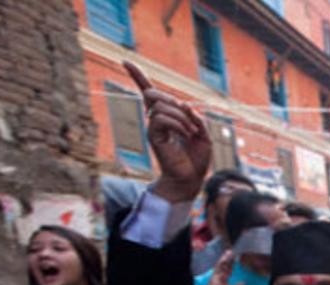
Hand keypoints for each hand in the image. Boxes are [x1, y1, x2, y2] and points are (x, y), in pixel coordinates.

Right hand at [123, 61, 210, 201]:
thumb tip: (184, 105)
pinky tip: (187, 134)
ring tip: (191, 132)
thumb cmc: (197, 158)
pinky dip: (179, 124)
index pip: (149, 92)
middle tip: (189, 118)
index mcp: (168, 116)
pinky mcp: (153, 136)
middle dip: (171, 100)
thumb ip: (196, 118)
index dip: (138, 76)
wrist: (191, 178)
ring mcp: (153, 127)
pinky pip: (162, 118)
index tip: (125, 62)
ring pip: (162, 106)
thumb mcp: (204, 134)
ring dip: (182, 117)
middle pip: (153, 94)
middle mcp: (157, 119)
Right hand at [204, 248, 233, 284]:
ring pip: (222, 265)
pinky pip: (218, 266)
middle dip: (229, 260)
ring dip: (226, 258)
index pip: (229, 270)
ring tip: (230, 252)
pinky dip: (221, 261)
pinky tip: (225, 256)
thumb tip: (243, 282)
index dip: (232, 265)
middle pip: (225, 266)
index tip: (236, 259)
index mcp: (224, 280)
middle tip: (233, 253)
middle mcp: (220, 276)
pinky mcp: (214, 275)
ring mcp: (217, 275)